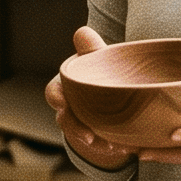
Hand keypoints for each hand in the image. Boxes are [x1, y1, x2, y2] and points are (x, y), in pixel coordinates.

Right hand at [46, 27, 134, 170]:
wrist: (118, 92)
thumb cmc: (104, 70)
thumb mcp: (99, 59)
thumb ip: (91, 48)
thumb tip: (82, 32)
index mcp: (66, 86)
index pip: (53, 92)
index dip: (56, 99)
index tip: (64, 105)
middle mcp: (70, 107)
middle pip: (65, 120)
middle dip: (75, 130)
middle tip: (90, 138)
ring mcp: (81, 124)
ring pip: (82, 137)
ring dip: (97, 144)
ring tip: (115, 147)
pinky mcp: (97, 137)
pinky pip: (101, 146)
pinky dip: (112, 147)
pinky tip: (127, 148)